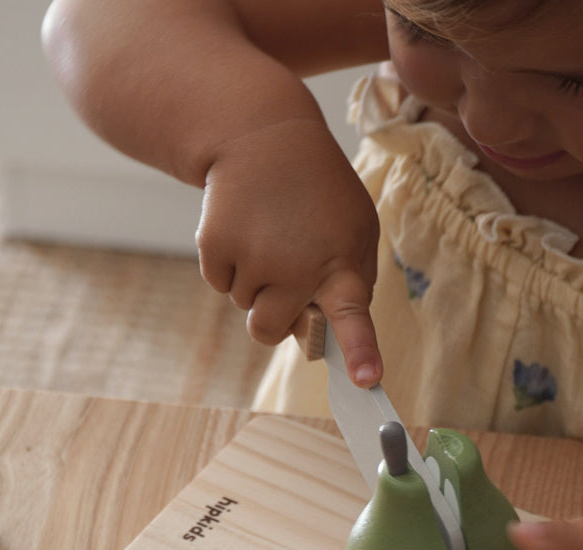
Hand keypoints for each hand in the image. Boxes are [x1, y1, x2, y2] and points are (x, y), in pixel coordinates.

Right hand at [197, 117, 382, 385]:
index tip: (367, 381)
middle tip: (284, 269)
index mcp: (340, 266)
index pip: (353, 319)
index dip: (359, 353)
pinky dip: (228, 265)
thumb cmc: (318, 194)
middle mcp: (295, 268)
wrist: (263, 135)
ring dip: (254, 282)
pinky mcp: (215, 248)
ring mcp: (253, 259)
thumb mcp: (355, 229)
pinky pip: (219, 284)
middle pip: (269, 331)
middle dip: (273, 313)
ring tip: (268, 232)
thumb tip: (325, 334)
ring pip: (244, 307)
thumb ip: (349, 283)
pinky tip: (243, 227)